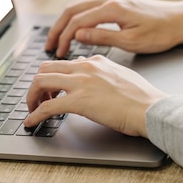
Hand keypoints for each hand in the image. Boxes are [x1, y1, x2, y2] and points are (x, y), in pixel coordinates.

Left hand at [23, 56, 166, 136]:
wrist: (151, 109)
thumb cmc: (143, 98)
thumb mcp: (121, 75)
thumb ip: (104, 72)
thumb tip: (94, 78)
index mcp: (95, 60)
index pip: (63, 63)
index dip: (52, 77)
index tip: (50, 90)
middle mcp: (85, 67)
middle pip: (45, 68)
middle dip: (37, 84)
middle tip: (38, 99)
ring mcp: (80, 82)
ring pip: (40, 81)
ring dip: (32, 97)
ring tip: (32, 110)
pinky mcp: (79, 101)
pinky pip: (47, 106)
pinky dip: (35, 114)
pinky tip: (31, 122)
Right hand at [45, 0, 182, 56]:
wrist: (181, 20)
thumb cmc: (161, 33)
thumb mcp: (131, 41)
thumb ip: (102, 37)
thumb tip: (78, 35)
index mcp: (112, 8)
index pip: (77, 21)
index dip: (65, 37)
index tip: (58, 52)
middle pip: (72, 11)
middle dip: (58, 28)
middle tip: (50, 46)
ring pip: (79, 8)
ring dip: (66, 23)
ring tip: (58, 40)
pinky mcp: (116, 1)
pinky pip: (89, 8)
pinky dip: (77, 19)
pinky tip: (75, 32)